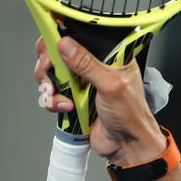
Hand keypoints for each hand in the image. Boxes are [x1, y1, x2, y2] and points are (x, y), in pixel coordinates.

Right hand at [33, 36, 165, 166]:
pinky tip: (65, 107)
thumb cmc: (131, 117)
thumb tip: (65, 44)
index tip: (51, 40)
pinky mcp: (73, 98)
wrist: (127, 146)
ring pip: (52, 72)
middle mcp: (94, 67)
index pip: (82, 35)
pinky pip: (52, 92)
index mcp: (111, 57)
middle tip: (50, 70)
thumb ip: (87, 64)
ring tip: (58, 95)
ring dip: (49, 84)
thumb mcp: (111, 85)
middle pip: (59, 52)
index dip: (63, 34)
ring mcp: (82, 83)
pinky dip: (52, 100)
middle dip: (49, 62)